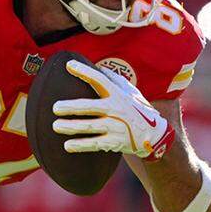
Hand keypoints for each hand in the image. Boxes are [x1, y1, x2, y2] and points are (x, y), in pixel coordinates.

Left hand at [52, 59, 173, 158]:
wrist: (154, 134)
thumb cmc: (137, 109)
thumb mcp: (130, 91)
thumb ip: (114, 79)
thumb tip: (97, 67)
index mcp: (117, 94)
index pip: (99, 80)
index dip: (84, 72)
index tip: (68, 65)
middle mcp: (116, 109)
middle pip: (91, 106)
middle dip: (72, 107)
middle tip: (55, 107)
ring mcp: (115, 127)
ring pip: (90, 126)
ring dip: (72, 127)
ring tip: (56, 126)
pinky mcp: (115, 142)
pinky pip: (95, 143)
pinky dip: (81, 145)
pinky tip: (67, 146)